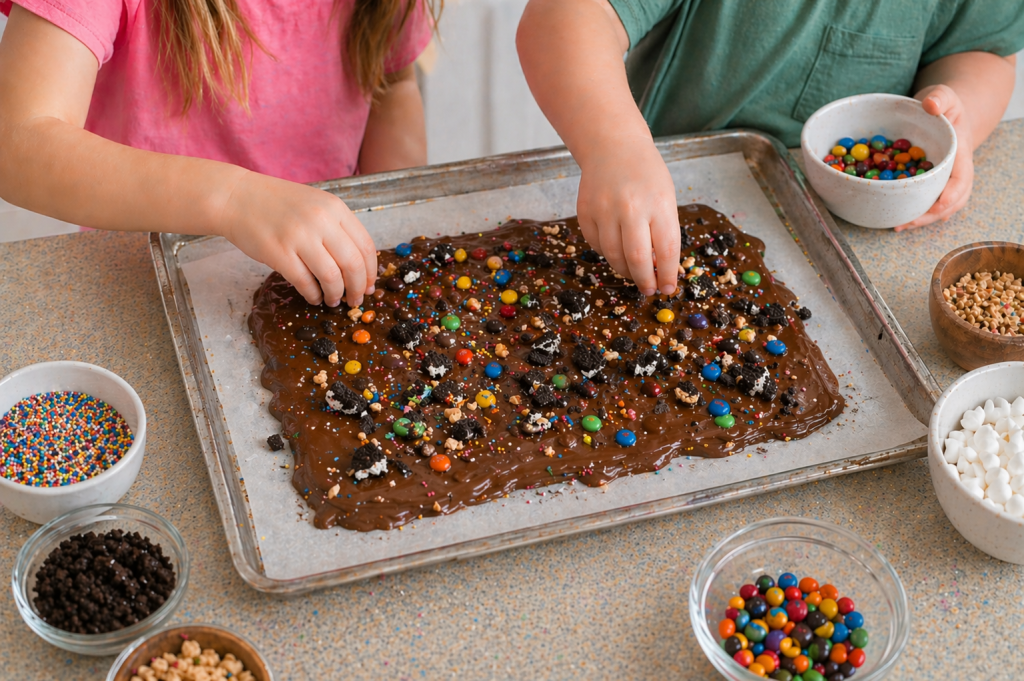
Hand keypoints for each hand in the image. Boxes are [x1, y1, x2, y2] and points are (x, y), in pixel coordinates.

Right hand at [220, 172, 376, 306]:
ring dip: (336, 295)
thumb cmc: (278, 204)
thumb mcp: (316, 205)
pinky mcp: (279, 252)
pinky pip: (305, 282)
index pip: (365, 245)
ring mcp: (299, 236)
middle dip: (358, 288)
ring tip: (333, 300)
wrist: (236, 197)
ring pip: (332, 276)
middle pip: (353, 264)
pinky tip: (314, 297)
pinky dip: (313, 295)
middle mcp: (321, 220)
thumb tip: (359, 267)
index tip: (370, 286)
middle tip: (356, 300)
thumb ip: (337, 229)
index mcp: (335, 208)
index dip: (371, 272)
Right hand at [576, 138, 680, 294]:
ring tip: (633, 272)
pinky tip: (616, 248)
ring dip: (625, 270)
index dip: (667, 275)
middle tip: (649, 290)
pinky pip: (596, 245)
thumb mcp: (665, 198)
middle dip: (645, 281)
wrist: (612, 146)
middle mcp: (630, 208)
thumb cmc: (646, 174)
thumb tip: (659, 270)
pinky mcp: (584, 213)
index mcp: (658, 203)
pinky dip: (608, 253)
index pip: (666, 250)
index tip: (667, 289)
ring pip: (613, 256)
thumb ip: (664, 232)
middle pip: (637, 259)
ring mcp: (603, 210)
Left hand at [895, 84, 974, 231]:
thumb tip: (930, 105)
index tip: (938, 205)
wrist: (946, 114)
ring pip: (941, 207)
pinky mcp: (932, 184)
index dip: (951, 194)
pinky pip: (928, 203)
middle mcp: (956, 171)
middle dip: (932, 214)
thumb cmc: (944, 106)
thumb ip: (940, 97)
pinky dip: (916, 213)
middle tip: (908, 223)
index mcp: (960, 154)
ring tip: (899, 226)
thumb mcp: (944, 95)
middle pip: (953, 201)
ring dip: (922, 219)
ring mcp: (945, 180)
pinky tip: (898, 221)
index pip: (962, 179)